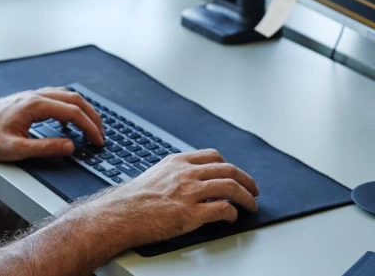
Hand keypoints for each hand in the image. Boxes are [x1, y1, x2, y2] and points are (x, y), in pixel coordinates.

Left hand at [0, 87, 104, 161]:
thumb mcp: (16, 149)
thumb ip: (45, 148)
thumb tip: (70, 146)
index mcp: (35, 105)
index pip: (72, 113)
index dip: (89, 127)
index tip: (98, 141)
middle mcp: (36, 96)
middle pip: (74, 100)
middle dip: (92, 117)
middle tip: (101, 134)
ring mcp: (32, 96)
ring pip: (67, 96)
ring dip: (82, 110)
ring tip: (91, 127)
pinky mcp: (28, 100)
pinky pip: (56, 98)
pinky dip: (70, 108)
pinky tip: (68, 122)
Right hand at [87, 149, 259, 249]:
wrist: (121, 214)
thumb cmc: (134, 199)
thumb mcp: (156, 174)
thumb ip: (176, 174)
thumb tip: (192, 181)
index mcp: (178, 162)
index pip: (213, 156)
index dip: (229, 166)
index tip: (235, 174)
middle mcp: (187, 173)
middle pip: (228, 170)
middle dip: (246, 180)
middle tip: (253, 190)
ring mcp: (190, 192)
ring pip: (231, 187)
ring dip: (246, 197)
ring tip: (251, 205)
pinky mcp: (191, 213)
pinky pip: (222, 208)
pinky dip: (233, 213)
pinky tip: (233, 217)